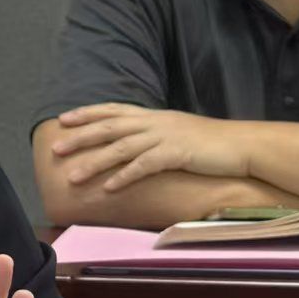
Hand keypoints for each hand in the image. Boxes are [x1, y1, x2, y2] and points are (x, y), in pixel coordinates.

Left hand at [50, 104, 251, 191]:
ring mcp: (166, 136)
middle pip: (110, 127)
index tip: (63, 119)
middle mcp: (155, 122)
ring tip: (72, 176)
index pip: (113, 109)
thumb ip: (153, 135)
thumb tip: (132, 146)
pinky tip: (108, 188)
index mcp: (154, 116)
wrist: (242, 145)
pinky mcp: (178, 153)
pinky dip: (125, 176)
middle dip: (80, 138)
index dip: (87, 113)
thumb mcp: (176, 132)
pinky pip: (145, 166)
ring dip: (94, 163)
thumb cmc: (209, 144)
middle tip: (56, 149)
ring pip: (121, 148)